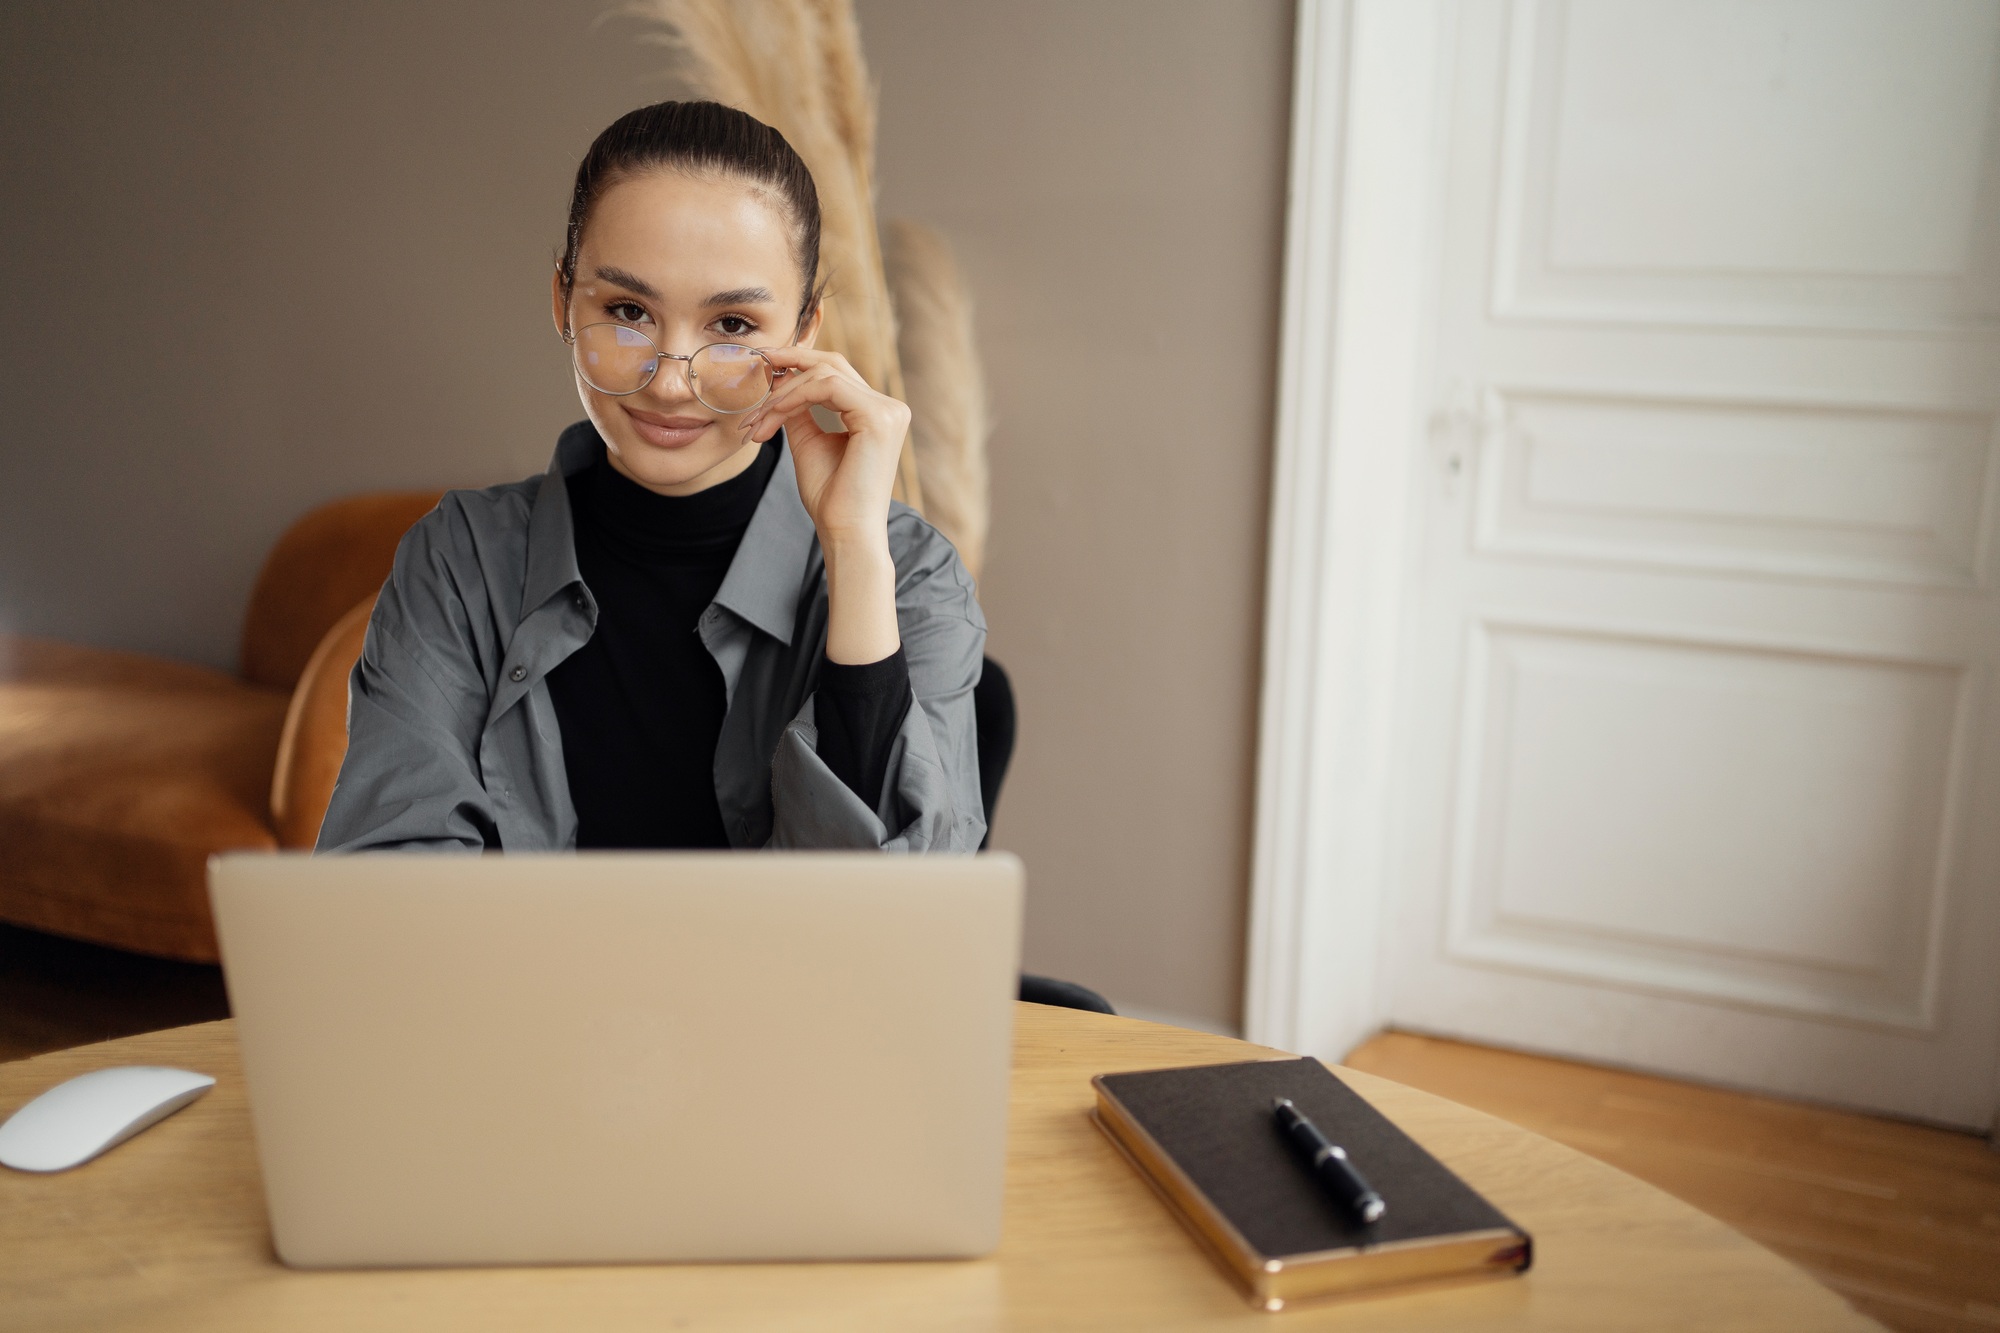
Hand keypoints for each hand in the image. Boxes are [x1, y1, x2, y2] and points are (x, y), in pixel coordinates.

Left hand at [739, 347, 908, 551]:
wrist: (845, 532)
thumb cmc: (830, 499)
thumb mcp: (809, 443)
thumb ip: (800, 411)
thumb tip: (780, 381)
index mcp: (877, 415)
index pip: (836, 375)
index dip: (798, 366)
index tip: (763, 370)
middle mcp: (889, 408)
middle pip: (834, 364)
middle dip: (790, 360)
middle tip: (756, 364)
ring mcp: (888, 411)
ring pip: (825, 375)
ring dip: (783, 394)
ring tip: (759, 420)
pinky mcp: (878, 417)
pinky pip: (827, 387)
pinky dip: (794, 397)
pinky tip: (773, 416)